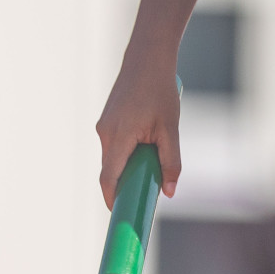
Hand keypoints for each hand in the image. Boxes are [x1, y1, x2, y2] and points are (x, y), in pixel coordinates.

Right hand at [94, 53, 182, 209]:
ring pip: (112, 157)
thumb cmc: (160, 91)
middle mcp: (104, 133)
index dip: (112, 200)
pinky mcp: (108, 119)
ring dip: (127, 166)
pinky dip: (126, 153)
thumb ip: (170, 161)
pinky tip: (145, 146)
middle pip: (110, 170)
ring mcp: (104, 125)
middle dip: (124, 185)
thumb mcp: (170, 128)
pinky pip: (114, 144)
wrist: (147, 57)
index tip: (120, 215)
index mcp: (117, 137)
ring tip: (150, 166)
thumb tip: (169, 192)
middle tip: (142, 196)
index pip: (108, 178)